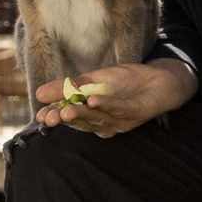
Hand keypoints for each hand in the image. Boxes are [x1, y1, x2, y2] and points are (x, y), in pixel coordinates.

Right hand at [34, 58, 196, 136]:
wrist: (162, 78)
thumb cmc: (128, 81)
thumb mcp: (94, 80)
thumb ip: (69, 86)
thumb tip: (39, 94)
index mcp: (96, 117)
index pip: (72, 119)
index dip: (56, 117)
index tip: (40, 116)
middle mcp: (109, 123)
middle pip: (85, 122)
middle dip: (66, 120)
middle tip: (49, 118)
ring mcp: (124, 119)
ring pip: (100, 119)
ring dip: (83, 115)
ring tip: (67, 110)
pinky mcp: (139, 111)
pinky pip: (121, 109)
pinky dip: (107, 106)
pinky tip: (94, 100)